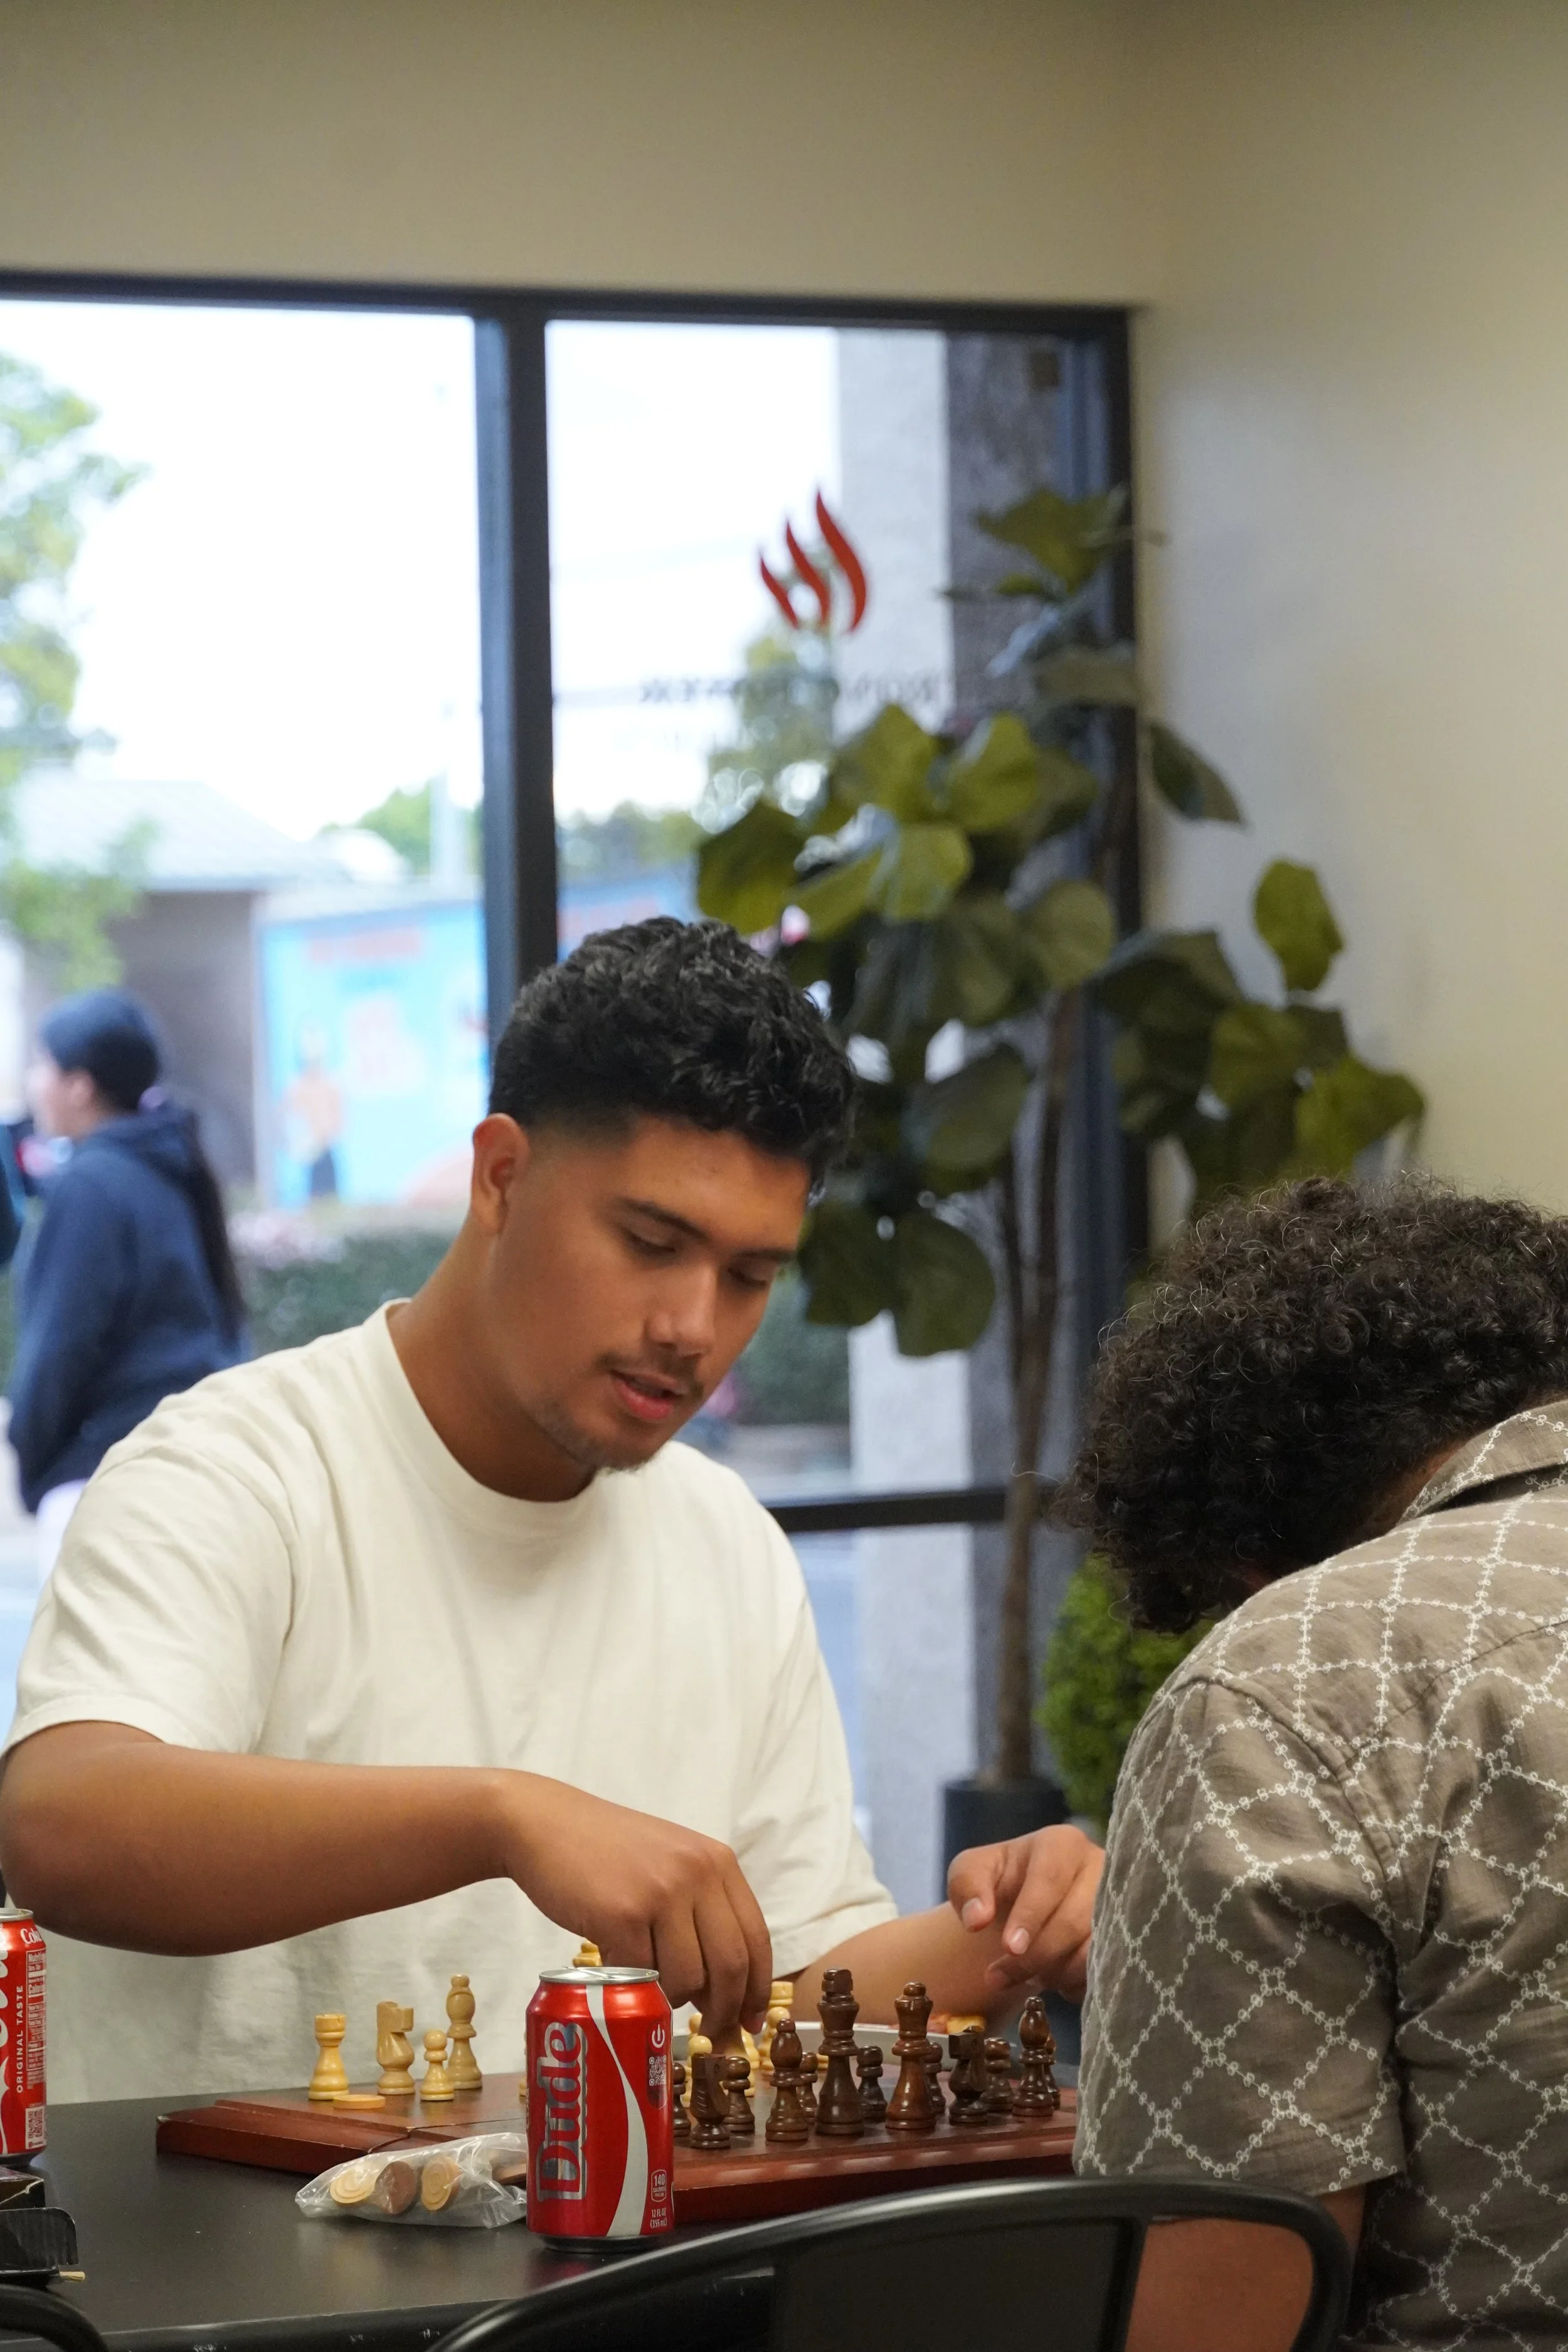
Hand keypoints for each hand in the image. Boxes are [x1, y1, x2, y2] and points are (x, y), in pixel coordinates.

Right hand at [500, 1774, 773, 2034]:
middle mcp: (697, 1874)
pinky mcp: (623, 1915)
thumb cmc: (607, 1852)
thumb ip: (701, 1911)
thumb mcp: (670, 1866)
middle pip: (731, 1965)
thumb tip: (723, 1991)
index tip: (750, 2022)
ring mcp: (661, 1893)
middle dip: (724, 2010)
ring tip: (649, 1986)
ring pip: (688, 1978)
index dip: (757, 1988)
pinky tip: (620, 1974)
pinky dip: (633, 1988)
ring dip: (672, 1998)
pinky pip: (641, 1976)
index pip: (756, 1938)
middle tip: (709, 2031)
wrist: (546, 1824)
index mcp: (717, 1862)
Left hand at [946, 1825, 1103, 2000]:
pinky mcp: (1125, 1938)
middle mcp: (1100, 1869)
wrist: (1022, 1906)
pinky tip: (1053, 1980)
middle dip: (1036, 1955)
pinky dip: (1075, 1982)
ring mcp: (1119, 1905)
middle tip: (999, 1977)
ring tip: (1027, 1977)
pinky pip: (1106, 1969)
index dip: (1030, 1915)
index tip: (1010, 1947)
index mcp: (1062, 1844)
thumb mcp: (971, 1872)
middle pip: (1075, 1918)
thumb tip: (976, 1919)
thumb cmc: (999, 1882)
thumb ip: (967, 1886)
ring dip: (1055, 1972)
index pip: (1050, 1878)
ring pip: (1095, 1948)